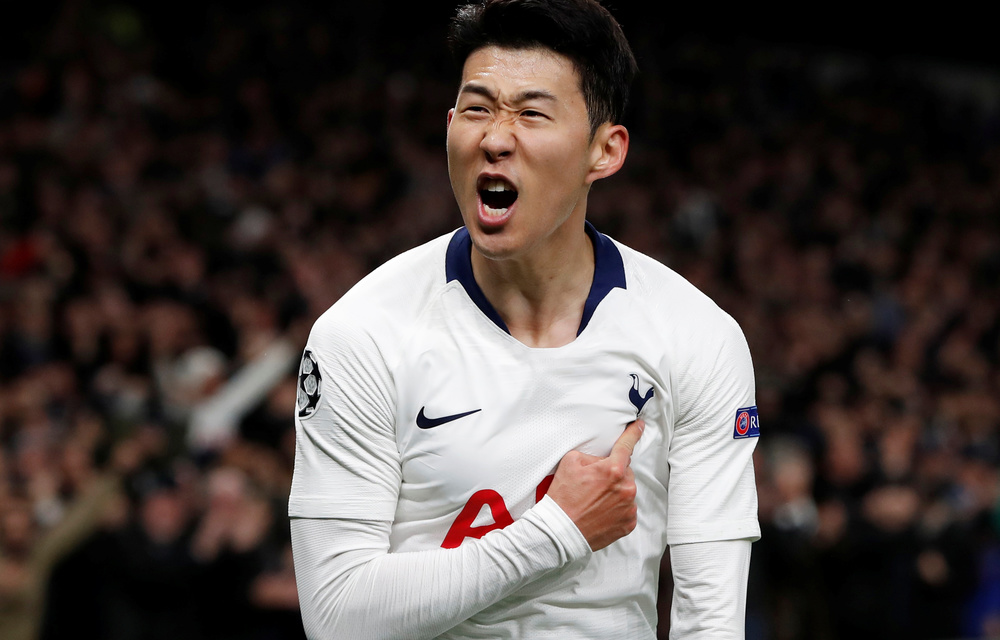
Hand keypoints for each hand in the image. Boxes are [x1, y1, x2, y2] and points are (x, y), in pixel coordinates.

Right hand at [547, 420, 643, 550]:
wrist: (560, 531)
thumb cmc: (563, 498)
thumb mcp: (570, 462)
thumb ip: (591, 455)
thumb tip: (601, 459)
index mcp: (612, 470)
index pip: (626, 445)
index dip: (634, 433)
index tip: (640, 426)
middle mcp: (625, 488)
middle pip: (624, 472)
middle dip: (612, 474)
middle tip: (593, 484)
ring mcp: (628, 507)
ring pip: (626, 490)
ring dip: (614, 491)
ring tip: (594, 500)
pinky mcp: (628, 523)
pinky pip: (626, 509)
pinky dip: (616, 508)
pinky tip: (600, 511)